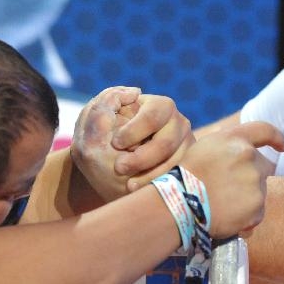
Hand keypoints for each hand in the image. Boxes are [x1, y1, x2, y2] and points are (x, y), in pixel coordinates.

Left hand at [71, 87, 192, 200]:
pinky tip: (139, 191)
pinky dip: (156, 187)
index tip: (115, 143)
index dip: (133, 132)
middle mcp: (179, 124)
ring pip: (173, 165)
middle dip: (140, 159)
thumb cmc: (102, 138)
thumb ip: (106, 102)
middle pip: (165, 144)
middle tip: (118, 167)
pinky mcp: (187, 169)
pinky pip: (177, 181)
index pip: (153, 116)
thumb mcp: (96, 119)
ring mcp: (186, 147)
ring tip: (127, 185)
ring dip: (147, 176)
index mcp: (161, 106)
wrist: (108, 168)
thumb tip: (134, 93)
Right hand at [178, 122, 283, 238]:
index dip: (276, 138)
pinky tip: (227, 218)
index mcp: (234, 138)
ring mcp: (255, 182)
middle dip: (252, 175)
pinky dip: (246, 217)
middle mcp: (248, 156)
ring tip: (222, 204)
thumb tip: (246, 151)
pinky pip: (257, 212)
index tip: (282, 146)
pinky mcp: (257, 206)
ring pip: (260, 190)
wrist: (178, 205)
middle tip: (230, 188)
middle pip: (264, 166)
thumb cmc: (185, 177)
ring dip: (247, 197)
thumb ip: (228, 146)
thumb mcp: (204, 148)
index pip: (265, 131)